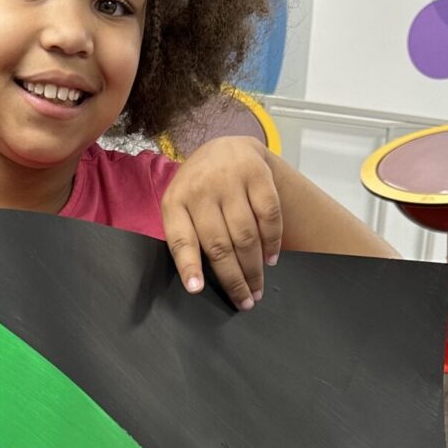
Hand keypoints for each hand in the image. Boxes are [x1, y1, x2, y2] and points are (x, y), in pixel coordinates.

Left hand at [161, 136, 281, 309]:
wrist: (225, 146)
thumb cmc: (200, 188)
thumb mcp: (182, 205)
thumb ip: (186, 235)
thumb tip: (198, 281)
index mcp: (175, 201)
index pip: (180, 238)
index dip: (189, 265)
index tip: (196, 289)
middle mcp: (201, 189)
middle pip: (219, 245)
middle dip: (234, 279)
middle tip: (244, 300)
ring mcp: (230, 180)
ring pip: (245, 235)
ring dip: (254, 267)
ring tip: (257, 287)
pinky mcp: (257, 175)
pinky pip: (269, 216)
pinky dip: (272, 242)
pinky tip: (271, 259)